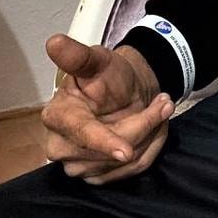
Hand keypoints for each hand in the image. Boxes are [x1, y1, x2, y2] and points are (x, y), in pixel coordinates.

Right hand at [41, 34, 173, 184]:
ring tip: (156, 111)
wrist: (125, 90)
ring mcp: (77, 165)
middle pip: (110, 151)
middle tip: (162, 102)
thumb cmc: (108, 74)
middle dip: (143, 126)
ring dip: (150, 135)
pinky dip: (150, 148)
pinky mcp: (97, 175)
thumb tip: (55, 42)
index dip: (104, 142)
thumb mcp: (97, 60)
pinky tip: (152, 128)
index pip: (82, 133)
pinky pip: (133, 171)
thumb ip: (77, 56)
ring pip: (126, 163)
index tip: (125, 151)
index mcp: (57, 116)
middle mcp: (61, 146)